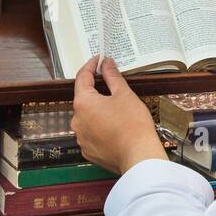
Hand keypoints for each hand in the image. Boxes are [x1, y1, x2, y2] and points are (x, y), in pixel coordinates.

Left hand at [71, 56, 167, 174]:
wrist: (138, 156)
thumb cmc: (133, 124)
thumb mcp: (124, 94)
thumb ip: (112, 76)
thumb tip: (106, 63)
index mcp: (83, 103)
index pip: (82, 78)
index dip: (90, 66)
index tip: (99, 60)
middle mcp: (77, 120)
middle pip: (84, 99)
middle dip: (96, 90)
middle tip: (111, 84)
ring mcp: (81, 138)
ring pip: (87, 117)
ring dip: (97, 111)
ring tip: (116, 110)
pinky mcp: (88, 151)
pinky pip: (90, 134)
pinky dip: (99, 127)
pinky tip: (113, 127)